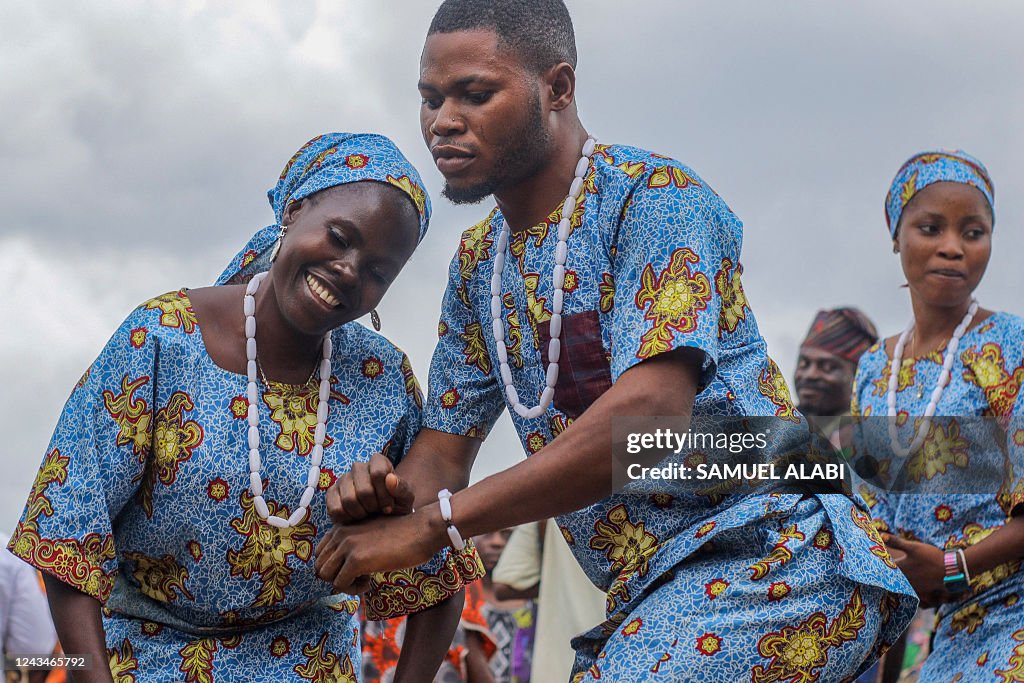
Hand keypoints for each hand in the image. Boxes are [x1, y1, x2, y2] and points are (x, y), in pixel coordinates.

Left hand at [314, 505, 444, 594]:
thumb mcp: (371, 535)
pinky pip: (340, 584)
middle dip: (336, 577)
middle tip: (359, 578)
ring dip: (343, 584)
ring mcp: (347, 546)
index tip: (354, 568)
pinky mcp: (357, 559)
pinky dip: (353, 590)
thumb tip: (341, 570)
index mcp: (342, 526)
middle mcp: (340, 533)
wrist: (423, 529)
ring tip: (364, 580)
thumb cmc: (403, 534)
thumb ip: (354, 545)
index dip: (334, 567)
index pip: (319, 554)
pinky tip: (370, 582)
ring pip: (325, 576)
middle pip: (319, 567)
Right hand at [326, 453, 414, 523]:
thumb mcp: (405, 498)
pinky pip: (335, 508)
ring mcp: (343, 479)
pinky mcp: (331, 493)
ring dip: (361, 513)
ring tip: (368, 515)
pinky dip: (347, 518)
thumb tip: (390, 478)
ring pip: (349, 500)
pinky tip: (355, 519)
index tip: (389, 506)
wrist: (381, 517)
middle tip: (378, 512)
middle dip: (373, 507)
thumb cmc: (395, 504)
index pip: (378, 473)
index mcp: (378, 462)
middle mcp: (358, 467)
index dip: (384, 495)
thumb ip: (402, 488)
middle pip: (364, 490)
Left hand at [881, 533, 956, 607]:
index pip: (884, 570)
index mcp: (901, 570)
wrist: (952, 570)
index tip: (871, 566)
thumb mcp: (913, 547)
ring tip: (893, 586)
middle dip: (886, 578)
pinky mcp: (924, 594)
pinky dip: (911, 597)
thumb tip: (880, 535)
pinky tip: (910, 594)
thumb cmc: (931, 557)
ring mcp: (915, 589)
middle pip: (892, 581)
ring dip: (898, 587)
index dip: (878, 567)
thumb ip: (896, 542)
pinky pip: (914, 599)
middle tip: (879, 577)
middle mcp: (905, 581)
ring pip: (902, 590)